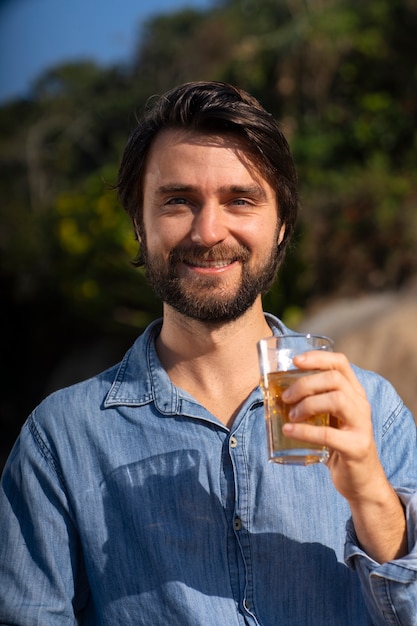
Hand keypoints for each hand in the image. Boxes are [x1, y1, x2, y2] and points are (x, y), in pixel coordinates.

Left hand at [281, 350, 406, 561]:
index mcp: (354, 393)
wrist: (360, 481)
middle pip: (335, 379)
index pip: (340, 363)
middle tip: (285, 397)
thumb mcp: (329, 419)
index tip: (295, 361)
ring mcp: (362, 425)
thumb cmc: (338, 445)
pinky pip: (329, 434)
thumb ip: (312, 404)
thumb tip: (273, 394)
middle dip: (305, 384)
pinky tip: (289, 431)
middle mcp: (361, 405)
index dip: (317, 357)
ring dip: (307, 404)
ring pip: (337, 399)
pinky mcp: (357, 447)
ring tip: (291, 415)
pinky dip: (305, 431)